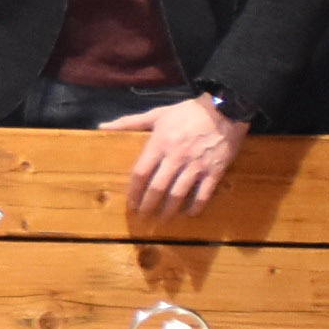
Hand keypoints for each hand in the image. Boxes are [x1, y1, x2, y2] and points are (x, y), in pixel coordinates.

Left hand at [100, 92, 249, 218]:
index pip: (140, 173)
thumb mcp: (157, 114)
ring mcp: (196, 165)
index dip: (134, 191)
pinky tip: (189, 213)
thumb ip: (129, 122)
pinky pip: (203, 194)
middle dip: (148, 205)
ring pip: (178, 194)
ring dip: (169, 210)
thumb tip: (102, 127)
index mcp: (159, 144)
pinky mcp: (215, 171)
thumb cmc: (188, 112)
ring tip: (163, 219)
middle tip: (144, 215)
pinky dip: (195, 206)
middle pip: (157, 188)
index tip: (131, 203)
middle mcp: (176, 157)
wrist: (225, 109)